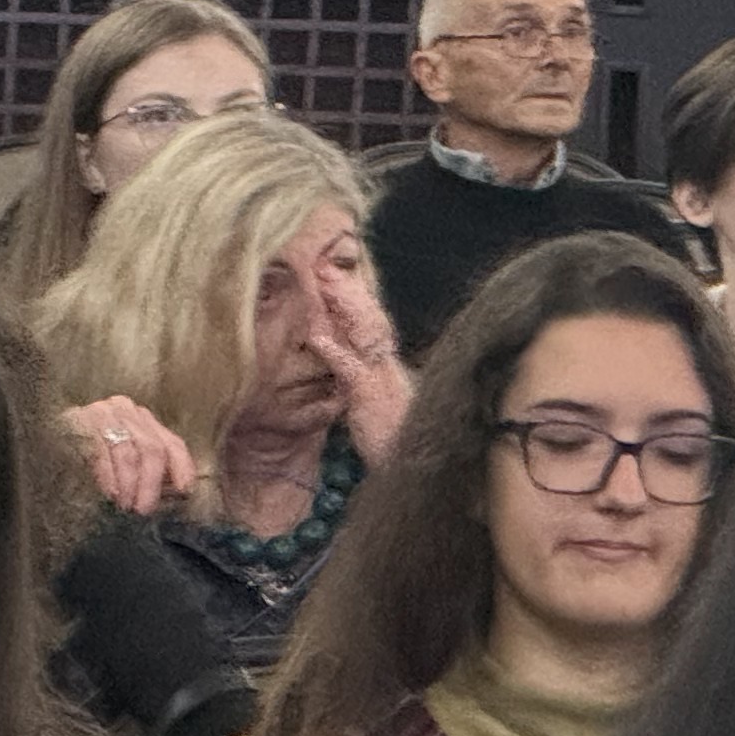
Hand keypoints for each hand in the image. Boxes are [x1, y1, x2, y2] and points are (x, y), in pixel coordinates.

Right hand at [62, 398, 198, 514]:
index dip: (181, 468)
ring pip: (128, 452)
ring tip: (126, 508)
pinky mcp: (76, 422)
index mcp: (141, 418)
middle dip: (151, 484)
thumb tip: (174, 494)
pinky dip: (108, 476)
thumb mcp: (120, 457)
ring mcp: (99, 413)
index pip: (170, 443)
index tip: (185, 492)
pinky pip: (99, 452)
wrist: (36, 435)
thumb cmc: (80, 454)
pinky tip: (109, 495)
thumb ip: (145, 467)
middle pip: (151, 449)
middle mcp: (124, 410)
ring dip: (129, 485)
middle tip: (144, 511)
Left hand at [304, 284, 413, 468]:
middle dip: (347, 291)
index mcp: (389, 368)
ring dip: (342, 305)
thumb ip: (364, 386)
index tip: (337, 276)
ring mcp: (381, 378)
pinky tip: (315, 336)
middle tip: (325, 265)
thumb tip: (349, 366)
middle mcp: (388, 366)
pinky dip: (333, 351)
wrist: (419, 470)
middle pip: (368, 319)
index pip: (372, 326)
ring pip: (362, 332)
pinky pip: (350, 369)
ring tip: (323, 281)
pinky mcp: (370, 396)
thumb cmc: (397, 445)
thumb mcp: (378, 410)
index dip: (355, 300)